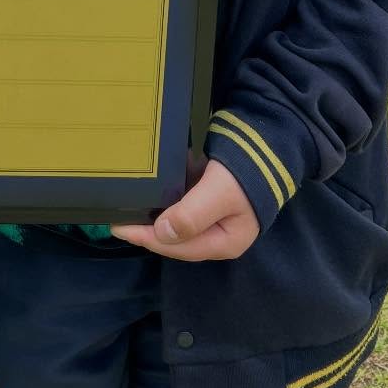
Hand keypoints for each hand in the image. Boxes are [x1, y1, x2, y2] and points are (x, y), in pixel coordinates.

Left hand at [110, 157, 258, 261]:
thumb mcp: (220, 194)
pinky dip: (163, 198)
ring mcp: (213, 216)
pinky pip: (180, 202)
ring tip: (127, 206)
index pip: (178, 247)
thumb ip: (192, 215)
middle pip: (175, 237)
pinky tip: (147, 191)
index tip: (119, 226)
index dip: (147, 238)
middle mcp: (217, 234)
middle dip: (147, 229)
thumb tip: (161, 233)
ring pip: (175, 221)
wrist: (269, 141)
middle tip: (117, 217)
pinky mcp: (208, 196)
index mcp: (224, 243)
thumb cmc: (246, 173)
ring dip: (153, 215)